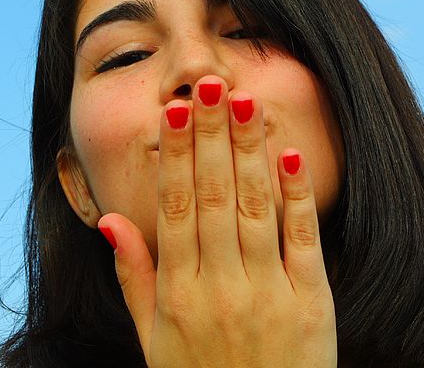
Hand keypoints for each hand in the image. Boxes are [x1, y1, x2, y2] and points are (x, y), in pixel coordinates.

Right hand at [98, 76, 336, 367]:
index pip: (175, 208)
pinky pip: (302, 241)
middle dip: (211, 135)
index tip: (175, 110)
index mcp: (178, 294)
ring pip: (255, 208)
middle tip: (209, 84)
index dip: (176, 155)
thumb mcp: (151, 339)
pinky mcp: (311, 303)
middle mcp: (220, 287)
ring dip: (248, 151)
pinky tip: (289, 156)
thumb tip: (111, 221)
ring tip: (242, 102)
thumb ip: (133, 277)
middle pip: (214, 196)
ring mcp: (268, 293)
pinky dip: (297, 196)